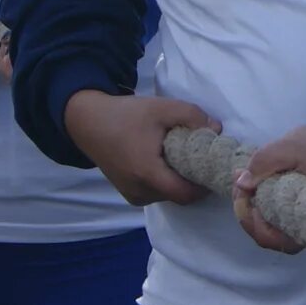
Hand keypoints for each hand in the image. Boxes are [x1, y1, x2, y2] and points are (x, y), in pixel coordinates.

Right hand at [64, 90, 217, 208]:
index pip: (185, 194)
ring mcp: (132, 195)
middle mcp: (139, 190)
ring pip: (167, 196)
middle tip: (204, 161)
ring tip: (185, 159)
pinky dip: (166, 183)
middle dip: (194, 181)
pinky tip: (168, 164)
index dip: (204, 185)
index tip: (215, 169)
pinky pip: (156, 194)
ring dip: (179, 182)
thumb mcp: (162, 108)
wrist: (88, 122)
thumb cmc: (126, 115)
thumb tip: (217, 129)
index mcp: (147, 172)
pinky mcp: (128, 194)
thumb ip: (192, 116)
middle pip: (178, 195)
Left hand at [233, 114, 305, 254]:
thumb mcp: (292, 145)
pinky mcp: (301, 214)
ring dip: (253, 208)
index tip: (246, 194)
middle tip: (240, 182)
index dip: (255, 225)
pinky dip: (262, 204)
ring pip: (273, 229)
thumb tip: (241, 185)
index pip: (281, 240)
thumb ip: (264, 162)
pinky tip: (256, 182)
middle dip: (248, 213)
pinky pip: (278, 219)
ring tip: (246, 179)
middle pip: (272, 237)